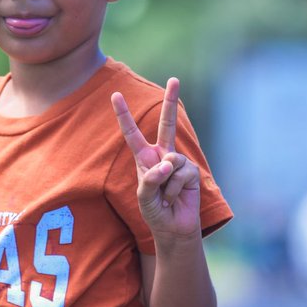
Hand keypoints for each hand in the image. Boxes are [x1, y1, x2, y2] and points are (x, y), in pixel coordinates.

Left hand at [112, 77, 201, 243]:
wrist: (173, 227)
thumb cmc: (154, 211)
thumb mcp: (143, 196)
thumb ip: (151, 179)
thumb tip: (168, 163)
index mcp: (144, 158)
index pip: (132, 133)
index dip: (123, 115)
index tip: (115, 95)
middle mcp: (162, 156)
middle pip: (167, 124)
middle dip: (171, 101)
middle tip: (175, 79)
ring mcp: (178, 163)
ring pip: (171, 161)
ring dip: (165, 183)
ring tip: (165, 196)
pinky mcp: (191, 172)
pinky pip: (181, 173)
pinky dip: (175, 188)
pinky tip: (175, 197)